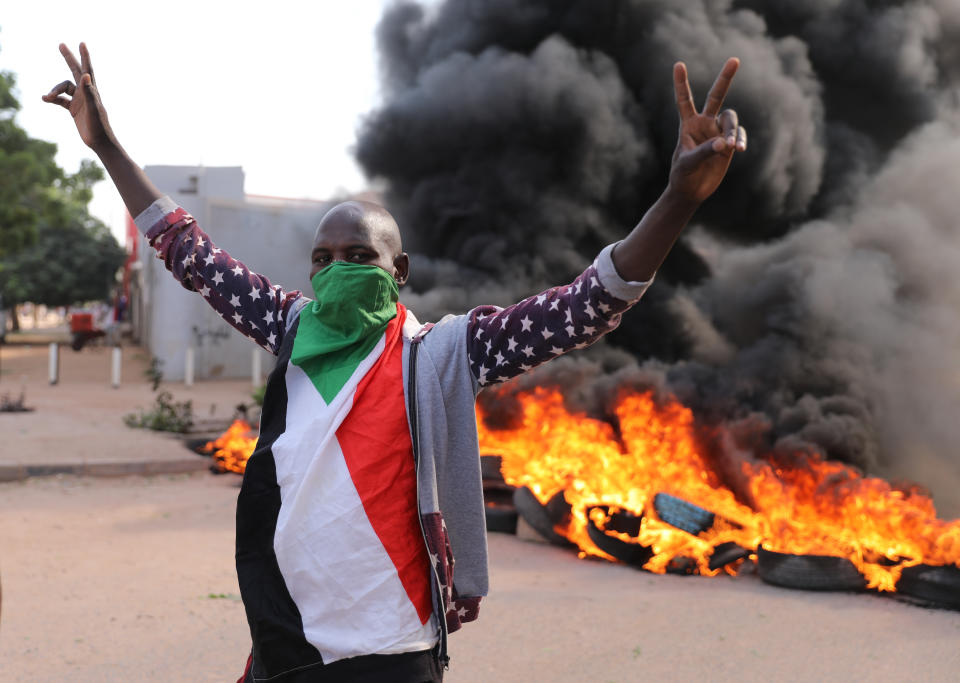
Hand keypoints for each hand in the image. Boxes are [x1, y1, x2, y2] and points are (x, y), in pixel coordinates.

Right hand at [42, 43, 115, 151]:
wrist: (100, 142)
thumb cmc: (99, 126)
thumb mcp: (93, 108)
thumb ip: (89, 91)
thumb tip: (85, 75)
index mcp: (92, 90)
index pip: (87, 69)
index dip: (84, 56)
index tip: (82, 43)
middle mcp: (86, 93)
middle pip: (75, 71)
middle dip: (68, 58)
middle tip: (61, 45)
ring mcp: (79, 100)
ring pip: (63, 88)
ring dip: (54, 90)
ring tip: (47, 97)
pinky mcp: (74, 109)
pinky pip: (60, 100)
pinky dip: (52, 98)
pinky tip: (45, 99)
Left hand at [667, 58, 746, 204]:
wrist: (691, 191)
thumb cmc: (682, 176)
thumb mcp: (687, 164)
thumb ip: (704, 151)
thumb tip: (723, 143)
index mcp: (688, 125)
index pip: (684, 100)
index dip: (681, 83)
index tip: (678, 64)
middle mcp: (704, 124)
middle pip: (717, 96)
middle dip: (725, 78)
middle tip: (735, 59)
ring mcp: (718, 132)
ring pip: (731, 119)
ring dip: (733, 131)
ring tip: (733, 147)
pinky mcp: (729, 144)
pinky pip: (739, 135)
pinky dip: (740, 140)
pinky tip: (739, 149)